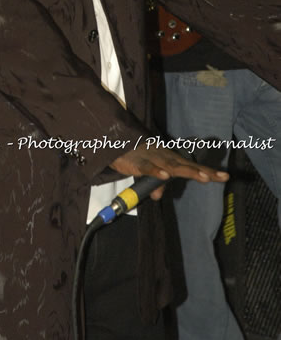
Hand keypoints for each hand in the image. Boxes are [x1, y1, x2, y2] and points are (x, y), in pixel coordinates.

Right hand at [109, 144, 228, 200]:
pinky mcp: (138, 162)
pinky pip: (148, 167)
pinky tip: (165, 175)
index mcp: (169, 159)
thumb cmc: (133, 156)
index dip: (208, 171)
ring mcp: (153, 159)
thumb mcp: (147, 172)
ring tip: (203, 177)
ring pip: (172, 166)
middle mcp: (165, 157)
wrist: (113, 143)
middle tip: (222, 176)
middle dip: (204, 172)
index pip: (191, 166)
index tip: (226, 176)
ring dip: (187, 171)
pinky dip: (157, 171)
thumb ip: (155, 184)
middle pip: (187, 166)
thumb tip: (158, 196)